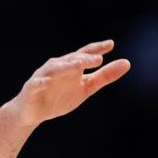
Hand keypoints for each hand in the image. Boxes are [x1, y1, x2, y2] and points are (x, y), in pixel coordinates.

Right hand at [11, 39, 130, 125]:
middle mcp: (58, 68)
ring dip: (66, 66)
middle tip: (98, 59)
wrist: (33, 113)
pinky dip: (41, 82)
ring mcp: (43, 77)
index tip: (111, 44)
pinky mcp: (31, 88)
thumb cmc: (60, 97)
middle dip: (84, 58)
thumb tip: (127, 63)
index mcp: (71, 67)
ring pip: (55, 68)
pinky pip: (36, 84)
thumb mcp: (86, 87)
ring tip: (78, 64)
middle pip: (71, 60)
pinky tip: (47, 82)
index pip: (85, 54)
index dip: (96, 49)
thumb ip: (104, 76)